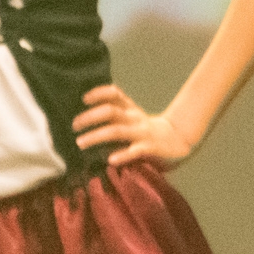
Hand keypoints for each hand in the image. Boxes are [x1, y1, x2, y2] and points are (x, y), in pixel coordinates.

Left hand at [73, 82, 200, 169]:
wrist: (179, 139)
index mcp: (130, 109)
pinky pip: (135, 150)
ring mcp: (142, 133)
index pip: (115, 94)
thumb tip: (84, 110)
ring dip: (96, 136)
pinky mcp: (150, 148)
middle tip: (74, 126)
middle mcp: (135, 119)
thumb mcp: (132, 115)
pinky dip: (122, 155)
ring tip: (80, 142)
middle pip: (110, 112)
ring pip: (117, 131)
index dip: (99, 94)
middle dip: (89, 117)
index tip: (84, 99)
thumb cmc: (147, 129)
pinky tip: (111, 159)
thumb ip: (114, 111)